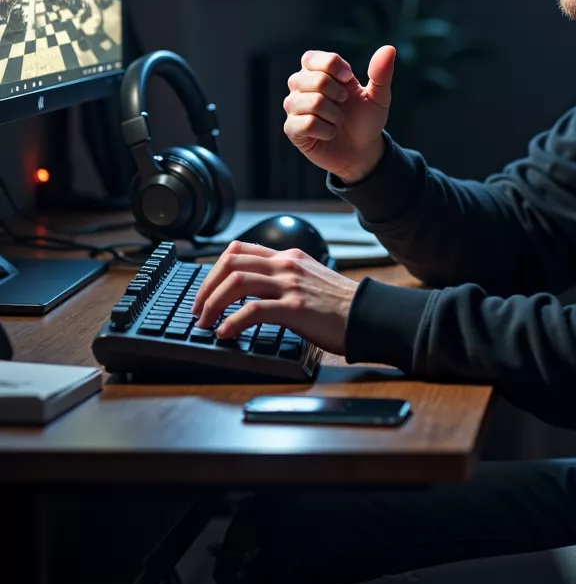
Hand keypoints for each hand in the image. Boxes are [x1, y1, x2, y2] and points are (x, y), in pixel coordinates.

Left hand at [190, 242, 360, 353]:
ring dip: (212, 304)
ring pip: (236, 283)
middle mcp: (286, 265)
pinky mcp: (294, 307)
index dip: (215, 269)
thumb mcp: (310, 280)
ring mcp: (290, 285)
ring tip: (205, 323)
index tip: (205, 289)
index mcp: (289, 257)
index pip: (240, 250)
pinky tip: (225, 333)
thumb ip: (286, 279)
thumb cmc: (342, 305)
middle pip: (230, 263)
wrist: (369, 315)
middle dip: (206, 287)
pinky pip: (252, 311)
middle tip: (198, 309)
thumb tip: (256, 294)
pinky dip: (232, 322)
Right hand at [283, 46, 394, 183]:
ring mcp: (294, 108)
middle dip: (339, 94)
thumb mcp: (378, 97)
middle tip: (344, 103)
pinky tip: (330, 133)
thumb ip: (381, 74)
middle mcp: (300, 87)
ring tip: (338, 120)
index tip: (349, 79)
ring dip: (335, 115)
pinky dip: (327, 130)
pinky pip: (306, 124)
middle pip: (314, 79)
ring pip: (312, 102)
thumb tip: (389, 49)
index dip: (333, 67)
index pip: (311, 58)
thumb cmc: (365, 120)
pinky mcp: (292, 129)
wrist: (362, 151)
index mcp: (316, 72)